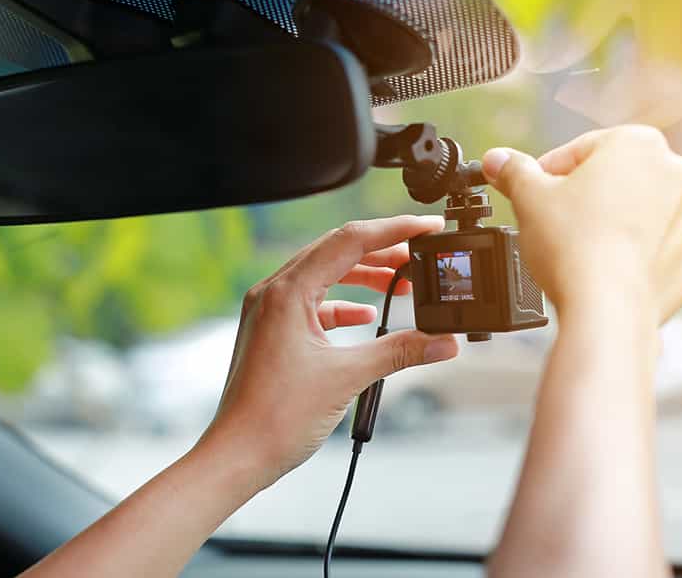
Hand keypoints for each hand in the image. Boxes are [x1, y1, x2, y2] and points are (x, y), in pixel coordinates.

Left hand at [199, 216, 459, 488]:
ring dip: (363, 276)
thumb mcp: (347, 377)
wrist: (237, 456)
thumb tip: (443, 341)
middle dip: (382, 251)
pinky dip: (342, 305)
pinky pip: (312, 303)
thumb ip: (399, 352)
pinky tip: (365, 316)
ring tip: (400, 284)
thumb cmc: (275, 418)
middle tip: (420, 254)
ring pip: (324, 275)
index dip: (394, 230)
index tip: (427, 226)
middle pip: (336, 251)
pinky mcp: (271, 332)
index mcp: (287, 291)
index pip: (349, 240)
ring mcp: (268, 311)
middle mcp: (273, 292)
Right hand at [481, 125, 681, 322]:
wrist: (606, 310)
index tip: (533, 192)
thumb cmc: (573, 247)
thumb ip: (514, 171)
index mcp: (639, 144)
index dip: (549, 172)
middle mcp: (677, 174)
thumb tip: (497, 161)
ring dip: (611, 225)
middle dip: (585, 197)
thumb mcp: (528, 197)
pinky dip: (633, 257)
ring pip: (639, 214)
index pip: (582, 149)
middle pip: (615, 179)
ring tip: (579, 249)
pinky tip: (604, 269)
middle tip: (554, 222)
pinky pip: (656, 250)